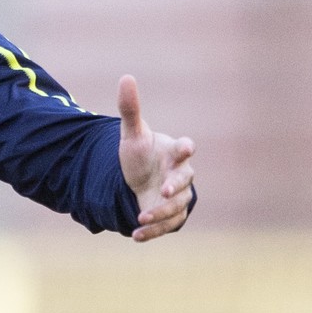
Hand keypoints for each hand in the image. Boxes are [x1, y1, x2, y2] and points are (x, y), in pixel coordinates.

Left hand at [116, 75, 196, 241]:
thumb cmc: (140, 154)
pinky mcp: (171, 215)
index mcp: (173, 152)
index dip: (185, 148)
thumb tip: (126, 77)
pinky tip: (136, 236)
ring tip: (140, 217)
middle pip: (184, 180)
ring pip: (176, 206)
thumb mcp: (132, 134)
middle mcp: (180, 175)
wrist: (139, 180)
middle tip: (162, 192)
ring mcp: (178, 197)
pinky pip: (167, 224)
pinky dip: (153, 231)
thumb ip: (129, 109)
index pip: (184, 148)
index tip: (185, 148)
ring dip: (160, 213)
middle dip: (175, 186)